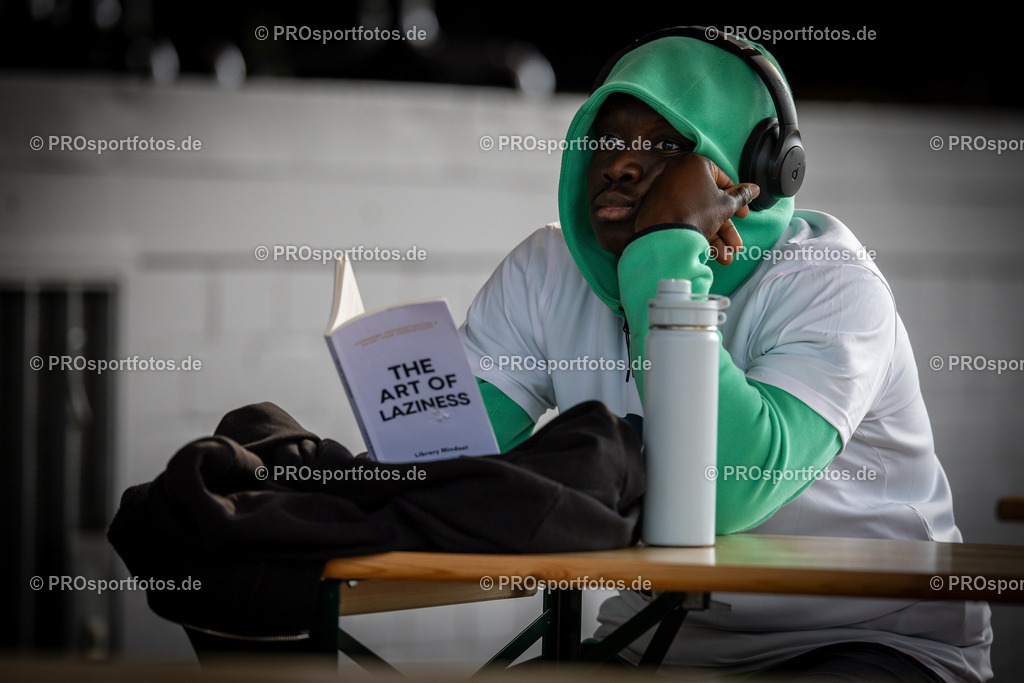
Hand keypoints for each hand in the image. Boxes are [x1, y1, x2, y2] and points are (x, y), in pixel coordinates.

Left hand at [633, 154, 758, 264]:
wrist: (663, 235)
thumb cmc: (697, 213)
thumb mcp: (726, 206)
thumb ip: (741, 196)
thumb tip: (754, 189)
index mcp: (695, 164)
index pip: (722, 180)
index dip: (736, 200)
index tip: (743, 215)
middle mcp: (677, 173)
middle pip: (708, 202)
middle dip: (725, 228)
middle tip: (735, 245)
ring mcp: (664, 191)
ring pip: (695, 213)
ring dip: (713, 237)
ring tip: (725, 258)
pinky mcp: (655, 209)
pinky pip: (680, 218)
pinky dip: (694, 232)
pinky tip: (706, 253)